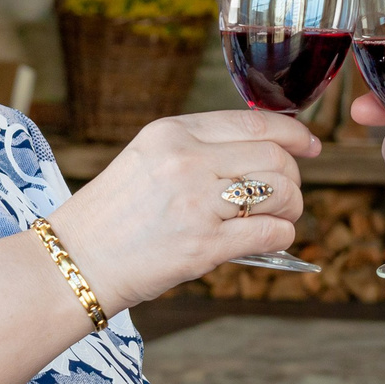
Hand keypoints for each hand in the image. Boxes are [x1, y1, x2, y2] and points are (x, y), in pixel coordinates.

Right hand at [47, 110, 317, 314]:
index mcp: (172, 131)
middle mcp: (186, 161)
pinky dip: (282, 237)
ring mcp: (196, 204)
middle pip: (275, 157)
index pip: (253, 122)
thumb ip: (199, 148)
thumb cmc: (113, 215)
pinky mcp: (203, 246)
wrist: (74, 261)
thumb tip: (264, 151)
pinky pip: (270, 233)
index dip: (293, 133)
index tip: (310, 144)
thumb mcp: (148, 158)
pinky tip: (269, 240)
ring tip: (278, 218)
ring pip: (280, 192)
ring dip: (291, 208)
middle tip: (287, 195)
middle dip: (293, 177)